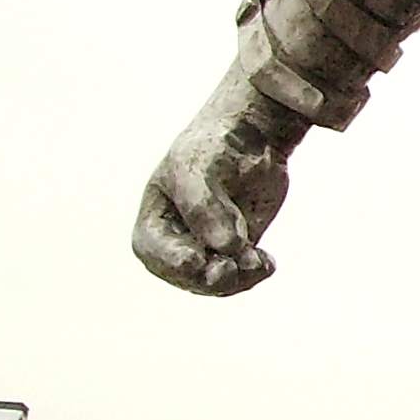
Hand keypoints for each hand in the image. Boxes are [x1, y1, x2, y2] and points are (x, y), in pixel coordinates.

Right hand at [131, 69, 306, 295]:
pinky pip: (243, 275)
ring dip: (238, 279)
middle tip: (234, 267)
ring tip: (258, 262)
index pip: (152, 252)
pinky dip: (254, 273)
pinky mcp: (238, 250)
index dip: (171, 262)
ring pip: (218, 282)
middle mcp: (177, 241)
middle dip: (210, 277)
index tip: (196, 260)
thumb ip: (204, 206)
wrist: (252, 138)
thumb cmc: (213, 146)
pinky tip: (266, 262)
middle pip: (187, 275)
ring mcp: (209, 249)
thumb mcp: (198, 165)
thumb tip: (225, 248)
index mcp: (154, 219)